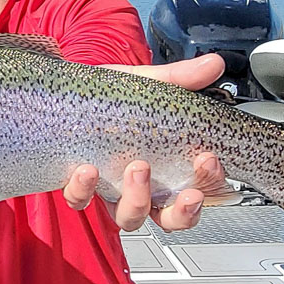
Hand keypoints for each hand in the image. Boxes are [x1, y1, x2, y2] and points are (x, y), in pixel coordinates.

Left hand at [62, 53, 228, 231]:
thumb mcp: (149, 84)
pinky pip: (80, 201)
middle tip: (187, 191)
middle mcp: (142, 187)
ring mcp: (110, 190)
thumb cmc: (113, 95)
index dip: (209, 184)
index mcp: (166, 166)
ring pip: (129, 218)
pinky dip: (83, 191)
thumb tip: (214, 64)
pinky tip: (87, 170)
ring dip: (137, 202)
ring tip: (137, 169)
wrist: (70, 89)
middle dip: (182, 212)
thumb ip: (180, 78)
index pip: (198, 190)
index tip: (208, 159)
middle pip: (170, 219)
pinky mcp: (78, 186)